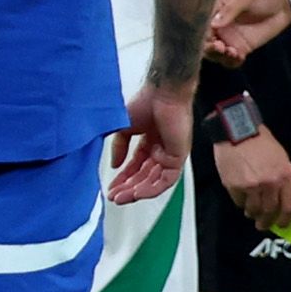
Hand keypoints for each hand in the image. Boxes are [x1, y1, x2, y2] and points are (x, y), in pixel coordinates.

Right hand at [106, 81, 188, 204]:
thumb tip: (115, 165)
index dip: (123, 179)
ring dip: (137, 192)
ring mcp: (170, 155)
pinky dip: (151, 188)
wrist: (162, 93)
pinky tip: (137, 192)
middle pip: (144, 177)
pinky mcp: (179, 158)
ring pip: (154, 181)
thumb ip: (119, 147)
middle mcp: (160, 150)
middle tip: (115, 197)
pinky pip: (166, 180)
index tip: (111, 188)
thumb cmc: (147, 102)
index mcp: (149, 142)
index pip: (136, 167)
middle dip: (128, 188)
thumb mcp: (124, 128)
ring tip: (122, 198)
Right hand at [207, 0, 290, 63]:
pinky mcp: (241, 48)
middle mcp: (218, 26)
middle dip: (209, 48)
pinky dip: (232, 62)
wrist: (283, 3)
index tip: (210, 37)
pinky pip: (231, 60)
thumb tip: (213, 24)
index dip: (202, 33)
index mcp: (214, 11)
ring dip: (220, 56)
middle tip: (219, 47)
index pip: (201, 25)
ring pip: (216, 54)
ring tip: (232, 52)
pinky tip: (239, 57)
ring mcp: (229, 38)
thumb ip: (230, 10)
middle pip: (205, 42)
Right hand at [212, 122, 290, 231]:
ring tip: (251, 211)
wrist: (237, 130)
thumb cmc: (259, 141)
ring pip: (253, 210)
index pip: (290, 206)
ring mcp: (251, 185)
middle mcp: (269, 183)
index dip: (286, 219)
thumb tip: (283, 201)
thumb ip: (284, 180)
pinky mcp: (234, 185)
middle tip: (263, 224)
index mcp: (285, 175)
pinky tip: (242, 196)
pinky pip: (239, 202)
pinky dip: (241, 202)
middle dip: (267, 221)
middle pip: (270, 212)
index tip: (283, 224)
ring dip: (253, 213)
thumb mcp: (281, 158)